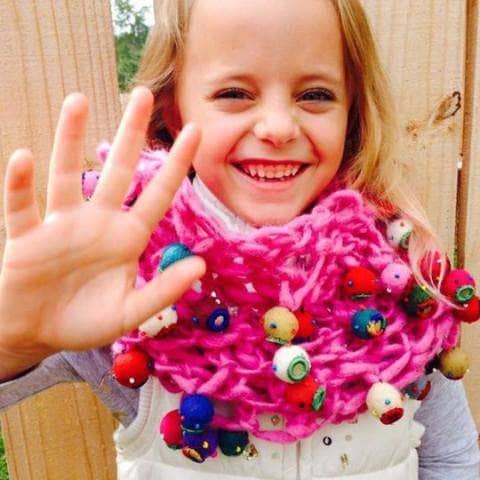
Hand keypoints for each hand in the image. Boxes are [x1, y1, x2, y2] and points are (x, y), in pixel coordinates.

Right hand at [0, 87, 204, 373]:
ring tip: (78, 101)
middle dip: (131, 133)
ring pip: (66, 173)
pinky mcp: (26, 237)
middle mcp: (98, 222)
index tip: (196, 130)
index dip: (177, 164)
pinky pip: (21, 206)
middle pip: (118, 170)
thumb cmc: (85, 322)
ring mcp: (61, 226)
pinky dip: (19, 184)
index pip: (158, 195)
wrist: (38, 334)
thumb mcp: (130, 312)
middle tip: (143, 93)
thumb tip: (201, 266)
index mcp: (128, 238)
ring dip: (70, 138)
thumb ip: (163, 291)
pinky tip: (23, 157)